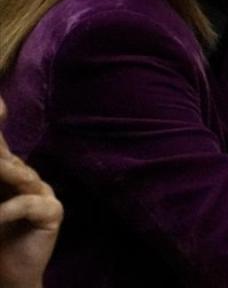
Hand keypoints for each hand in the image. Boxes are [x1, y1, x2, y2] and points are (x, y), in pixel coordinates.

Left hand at [0, 151, 60, 287]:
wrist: (11, 273)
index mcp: (11, 174)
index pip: (3, 148)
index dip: (0, 124)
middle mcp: (29, 179)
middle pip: (11, 160)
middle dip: (1, 153)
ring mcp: (44, 194)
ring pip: (22, 177)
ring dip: (4, 175)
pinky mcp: (52, 212)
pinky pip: (27, 204)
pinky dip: (6, 210)